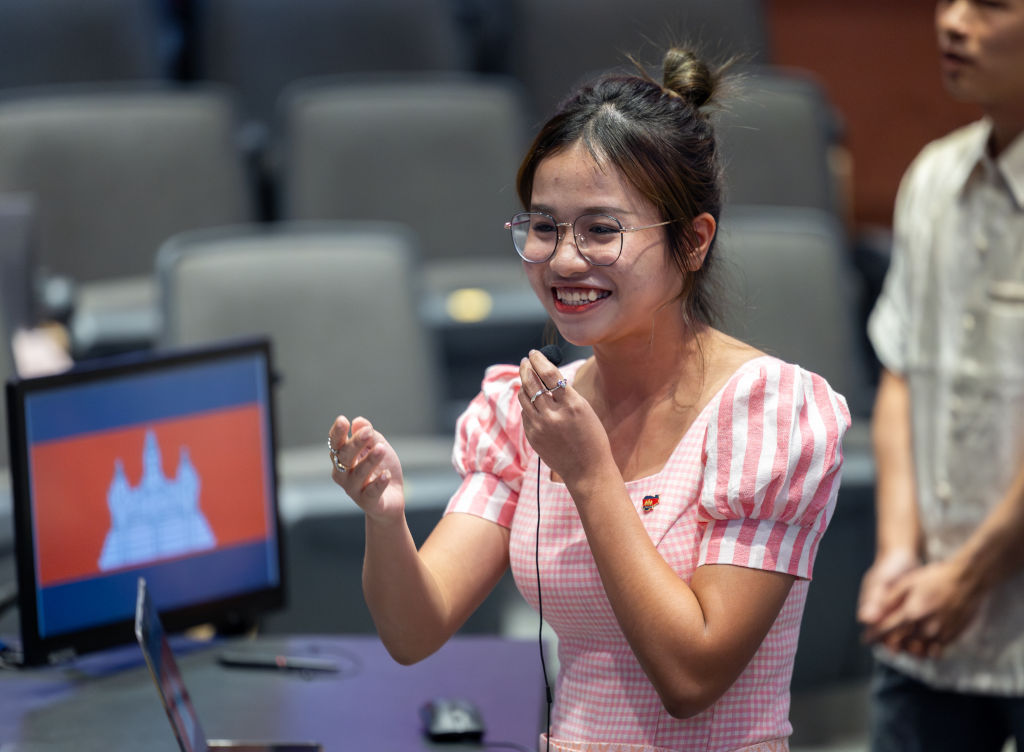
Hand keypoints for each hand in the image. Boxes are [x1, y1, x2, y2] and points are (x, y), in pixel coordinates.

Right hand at [328, 415, 404, 522]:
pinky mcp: (368, 502)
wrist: (392, 498)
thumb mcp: (379, 447)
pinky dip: (379, 483)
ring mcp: (354, 490)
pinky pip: (371, 492)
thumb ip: (370, 435)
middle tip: (368, 432)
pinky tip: (386, 474)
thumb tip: (358, 422)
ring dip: (370, 460)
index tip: (343, 420)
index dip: (337, 433)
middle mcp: (343, 474)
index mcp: (343, 458)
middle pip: (344, 457)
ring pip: (358, 473)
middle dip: (355, 443)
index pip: (336, 444)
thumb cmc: (381, 468)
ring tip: (381, 449)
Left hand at [517, 350, 611, 486]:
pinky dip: (527, 404)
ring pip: (524, 396)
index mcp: (572, 405)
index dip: (539, 360)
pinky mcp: (532, 436)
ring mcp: (540, 427)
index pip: (550, 374)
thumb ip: (565, 395)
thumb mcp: (585, 410)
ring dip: (523, 383)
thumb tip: (546, 377)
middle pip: (531, 382)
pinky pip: (525, 413)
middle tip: (525, 361)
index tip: (534, 353)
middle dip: (526, 368)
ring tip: (525, 377)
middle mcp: (553, 415)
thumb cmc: (592, 439)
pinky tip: (531, 401)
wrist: (587, 470)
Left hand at [861, 559, 983, 657]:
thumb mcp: (907, 583)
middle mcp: (925, 627)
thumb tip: (874, 615)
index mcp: (911, 612)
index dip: (874, 636)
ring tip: (901, 643)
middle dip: (889, 644)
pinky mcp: (952, 637)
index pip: (886, 631)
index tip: (866, 638)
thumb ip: (889, 600)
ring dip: (907, 649)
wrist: (968, 580)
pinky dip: (924, 650)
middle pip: (900, 644)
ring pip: (917, 650)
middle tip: (883, 641)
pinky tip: (920, 643)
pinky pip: (934, 651)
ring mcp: (940, 634)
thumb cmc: (934, 578)